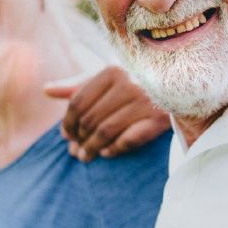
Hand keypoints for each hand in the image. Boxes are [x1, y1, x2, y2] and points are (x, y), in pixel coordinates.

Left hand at [44, 65, 171, 161]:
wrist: (181, 84)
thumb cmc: (137, 79)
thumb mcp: (109, 76)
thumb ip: (78, 85)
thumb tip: (46, 90)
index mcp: (112, 70)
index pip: (78, 102)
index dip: (67, 122)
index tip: (65, 134)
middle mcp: (128, 84)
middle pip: (90, 119)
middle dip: (78, 139)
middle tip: (73, 151)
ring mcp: (144, 101)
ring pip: (106, 132)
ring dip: (91, 148)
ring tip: (84, 156)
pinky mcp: (158, 119)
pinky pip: (128, 140)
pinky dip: (114, 149)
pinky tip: (106, 153)